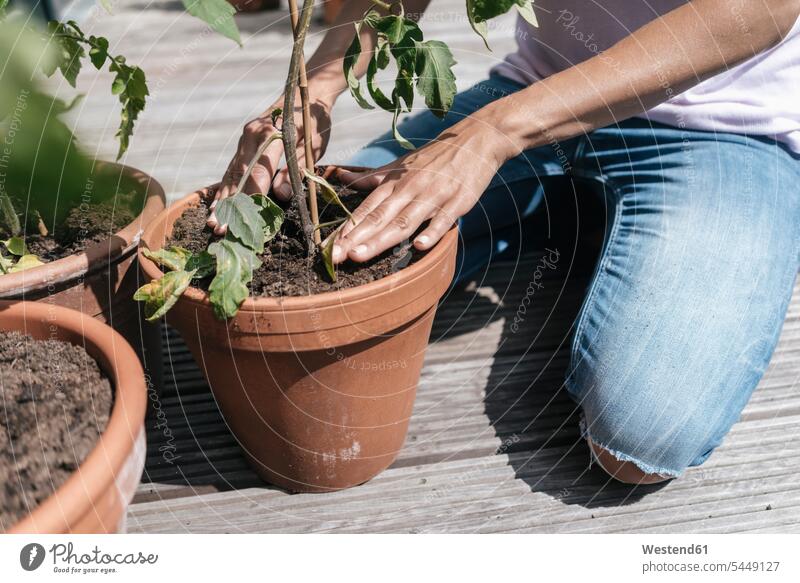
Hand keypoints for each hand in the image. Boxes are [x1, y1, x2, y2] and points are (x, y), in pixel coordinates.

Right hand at [208, 91, 333, 233]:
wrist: (307, 94)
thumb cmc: (314, 121)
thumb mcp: (312, 147)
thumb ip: (294, 170)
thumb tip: (281, 196)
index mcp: (270, 136)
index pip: (258, 174)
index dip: (250, 199)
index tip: (243, 222)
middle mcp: (251, 136)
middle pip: (239, 177)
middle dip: (228, 206)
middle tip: (218, 229)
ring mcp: (245, 139)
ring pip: (231, 174)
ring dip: (222, 200)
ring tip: (211, 222)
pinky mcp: (244, 142)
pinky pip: (232, 167)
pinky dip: (225, 187)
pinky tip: (216, 204)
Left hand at [332, 118, 509, 263]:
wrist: (477, 140)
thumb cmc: (435, 157)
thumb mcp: (401, 165)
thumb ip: (371, 176)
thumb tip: (339, 176)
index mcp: (395, 183)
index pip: (366, 209)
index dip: (346, 229)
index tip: (327, 247)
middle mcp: (410, 189)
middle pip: (379, 217)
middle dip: (355, 238)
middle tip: (334, 257)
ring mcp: (433, 196)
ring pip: (404, 221)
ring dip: (381, 239)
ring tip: (359, 255)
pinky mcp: (458, 202)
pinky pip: (443, 219)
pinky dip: (432, 232)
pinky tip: (419, 246)